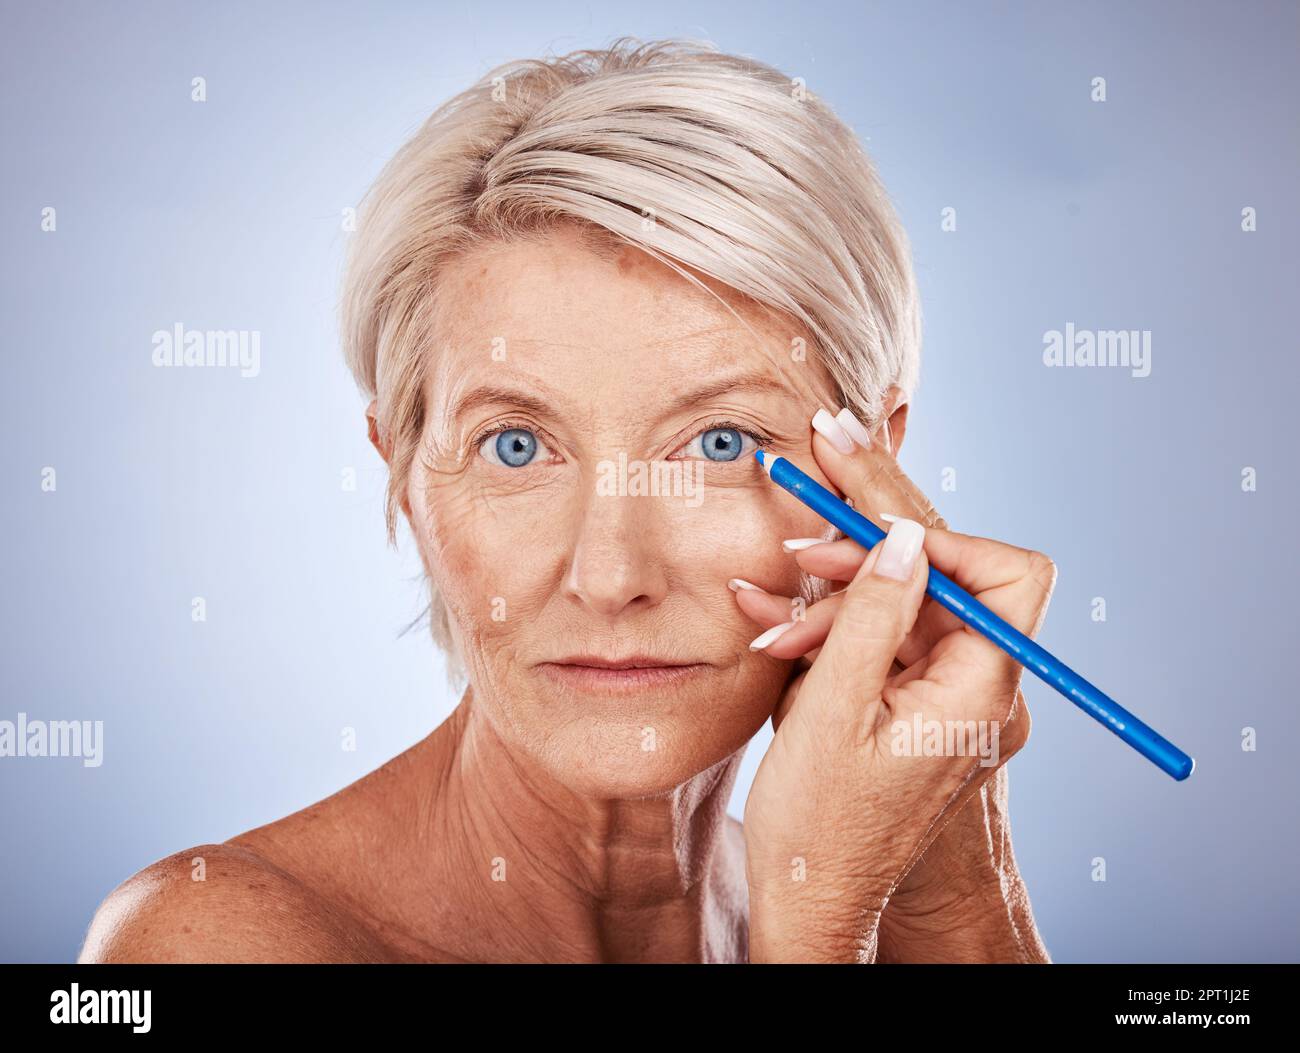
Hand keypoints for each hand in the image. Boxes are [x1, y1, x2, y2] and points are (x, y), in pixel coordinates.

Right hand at [738, 415, 1055, 962]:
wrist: (810, 897)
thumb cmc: (821, 824)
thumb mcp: (834, 709)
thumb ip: (872, 614)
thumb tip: (903, 535)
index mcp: (976, 688)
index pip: (1007, 574)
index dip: (943, 538)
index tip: (869, 527)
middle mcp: (974, 687)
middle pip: (944, 581)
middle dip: (868, 553)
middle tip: (803, 520)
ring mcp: (943, 697)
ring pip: (902, 609)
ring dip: (834, 601)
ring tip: (769, 612)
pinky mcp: (910, 705)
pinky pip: (882, 643)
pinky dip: (833, 632)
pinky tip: (776, 630)